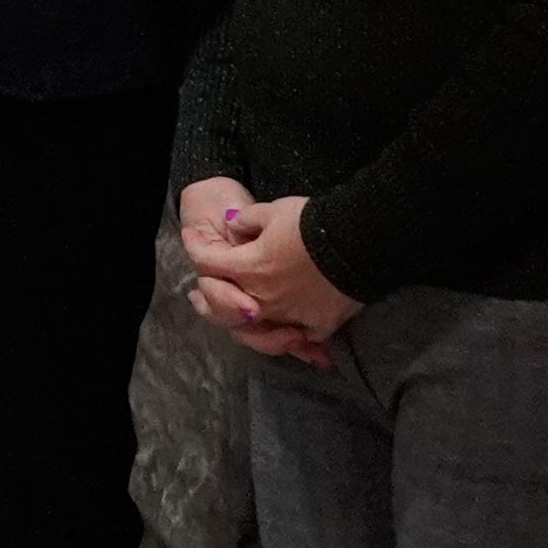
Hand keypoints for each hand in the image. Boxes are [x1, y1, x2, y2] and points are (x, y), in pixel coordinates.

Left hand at [176, 183, 354, 363]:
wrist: (358, 243)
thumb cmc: (311, 223)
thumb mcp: (272, 211)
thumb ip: (246, 221)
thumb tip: (231, 226)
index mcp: (247, 269)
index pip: (208, 263)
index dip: (194, 246)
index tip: (189, 237)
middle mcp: (262, 299)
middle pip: (225, 304)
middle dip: (207, 296)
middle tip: (197, 295)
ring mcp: (290, 317)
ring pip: (258, 329)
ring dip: (243, 323)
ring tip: (239, 318)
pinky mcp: (317, 326)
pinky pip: (298, 336)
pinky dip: (291, 335)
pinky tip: (287, 332)